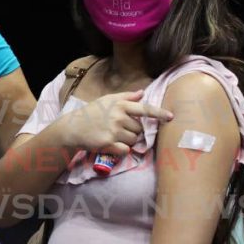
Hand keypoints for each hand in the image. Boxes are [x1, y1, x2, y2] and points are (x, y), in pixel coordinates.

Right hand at [59, 89, 173, 157]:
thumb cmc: (91, 113)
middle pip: (140, 129)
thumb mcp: (107, 100)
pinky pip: (126, 150)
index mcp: (120, 105)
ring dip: (128, 140)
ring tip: (115, 136)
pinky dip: (122, 150)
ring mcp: (113, 131)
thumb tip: (142, 93)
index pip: (144, 109)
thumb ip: (126, 96)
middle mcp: (118, 117)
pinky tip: (112, 145)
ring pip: (134, 140)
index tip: (171, 117)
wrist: (72, 128)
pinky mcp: (108, 144)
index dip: (159, 113)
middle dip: (133, 131)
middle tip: (120, 129)